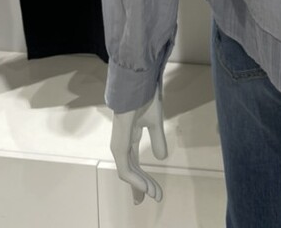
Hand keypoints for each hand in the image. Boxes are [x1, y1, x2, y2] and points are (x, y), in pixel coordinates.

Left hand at [110, 88, 167, 203]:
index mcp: (129, 136)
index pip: (133, 163)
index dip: (143, 178)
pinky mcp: (119, 143)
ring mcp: (119, 143)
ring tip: (153, 194)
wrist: (138, 82)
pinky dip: (135, 178)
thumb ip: (157, 140)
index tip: (154, 192)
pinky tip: (145, 185)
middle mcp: (122, 143)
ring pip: (128, 171)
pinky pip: (125, 167)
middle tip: (152, 199)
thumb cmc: (146, 97)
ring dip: (141, 184)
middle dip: (141, 186)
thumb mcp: (156, 122)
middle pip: (130, 170)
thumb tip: (161, 158)